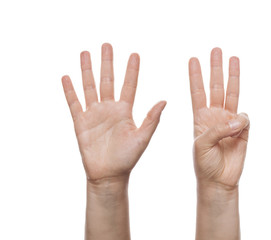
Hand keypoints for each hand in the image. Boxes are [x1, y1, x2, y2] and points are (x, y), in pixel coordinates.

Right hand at [62, 43, 165, 181]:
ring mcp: (94, 114)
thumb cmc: (128, 158)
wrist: (109, 175)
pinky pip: (74, 103)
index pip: (129, 85)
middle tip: (106, 45)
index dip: (131, 70)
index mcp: (125, 111)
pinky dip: (70, 90)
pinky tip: (67, 77)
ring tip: (86, 53)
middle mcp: (110, 109)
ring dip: (87, 70)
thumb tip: (164, 100)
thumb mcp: (142, 138)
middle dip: (107, 62)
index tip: (134, 54)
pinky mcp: (81, 123)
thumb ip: (151, 119)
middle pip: (107, 80)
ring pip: (90, 87)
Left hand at [189, 47, 249, 188]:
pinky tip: (238, 127)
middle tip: (216, 50)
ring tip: (234, 59)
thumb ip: (219, 128)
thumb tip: (240, 116)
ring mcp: (230, 121)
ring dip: (233, 77)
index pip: (197, 92)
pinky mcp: (244, 130)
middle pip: (215, 87)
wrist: (218, 181)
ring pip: (232, 94)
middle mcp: (215, 116)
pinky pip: (245, 118)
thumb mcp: (202, 144)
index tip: (193, 60)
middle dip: (215, 68)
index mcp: (201, 118)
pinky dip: (242, 120)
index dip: (195, 76)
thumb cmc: (204, 164)